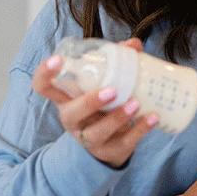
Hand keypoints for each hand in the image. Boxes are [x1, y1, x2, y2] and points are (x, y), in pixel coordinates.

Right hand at [31, 37, 157, 168]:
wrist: (111, 146)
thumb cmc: (103, 107)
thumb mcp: (103, 85)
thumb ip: (117, 63)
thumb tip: (134, 45)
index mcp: (66, 100)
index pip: (43, 87)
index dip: (45, 74)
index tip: (58, 59)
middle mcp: (74, 120)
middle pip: (72, 114)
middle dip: (90, 102)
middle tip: (112, 90)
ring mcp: (91, 139)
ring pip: (98, 132)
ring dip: (117, 117)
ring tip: (136, 103)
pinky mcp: (112, 151)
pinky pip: (125, 142)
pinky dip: (141, 129)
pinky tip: (153, 117)